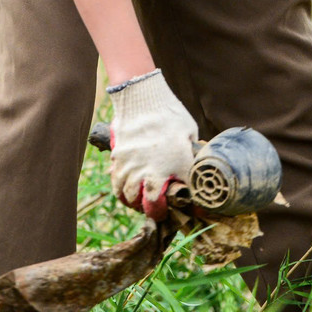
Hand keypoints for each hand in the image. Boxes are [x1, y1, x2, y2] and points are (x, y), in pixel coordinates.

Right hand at [107, 70, 196, 220]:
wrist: (144, 99)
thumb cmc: (172, 116)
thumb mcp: (190, 135)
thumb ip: (191, 154)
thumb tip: (197, 166)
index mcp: (172, 167)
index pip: (172, 199)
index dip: (171, 210)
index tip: (173, 212)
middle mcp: (150, 171)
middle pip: (145, 203)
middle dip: (150, 209)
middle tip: (154, 207)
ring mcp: (131, 165)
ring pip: (127, 195)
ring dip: (133, 201)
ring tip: (138, 200)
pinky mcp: (118, 158)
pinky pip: (115, 181)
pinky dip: (119, 188)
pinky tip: (124, 187)